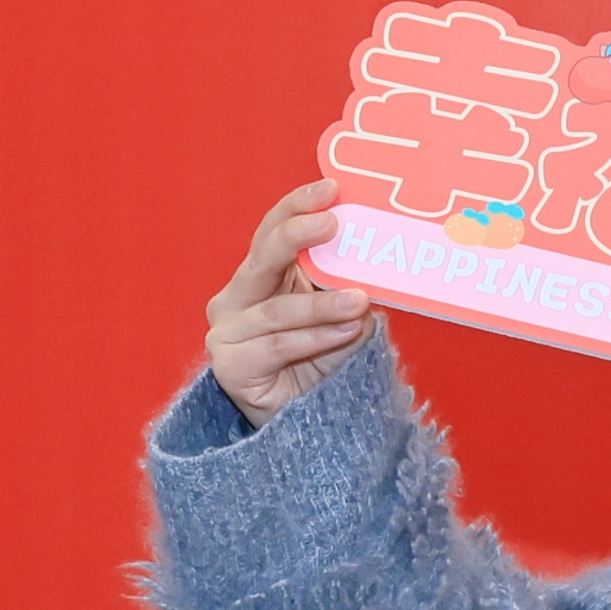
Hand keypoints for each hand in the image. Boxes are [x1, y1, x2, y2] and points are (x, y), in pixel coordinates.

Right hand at [209, 178, 379, 425]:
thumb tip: (383, 249)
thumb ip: (348, 282)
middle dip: (298, 235)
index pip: (272, 230)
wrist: (306, 420)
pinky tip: (345, 332)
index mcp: (261, 275)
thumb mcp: (341, 312)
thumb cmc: (323, 358)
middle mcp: (236, 296)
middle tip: (334, 223)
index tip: (330, 189)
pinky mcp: (229, 365)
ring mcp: (227, 330)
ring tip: (359, 301)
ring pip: (277, 309)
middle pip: (263, 256)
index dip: (297, 206)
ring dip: (322, 304)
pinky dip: (314, 337)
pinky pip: (276, 345)